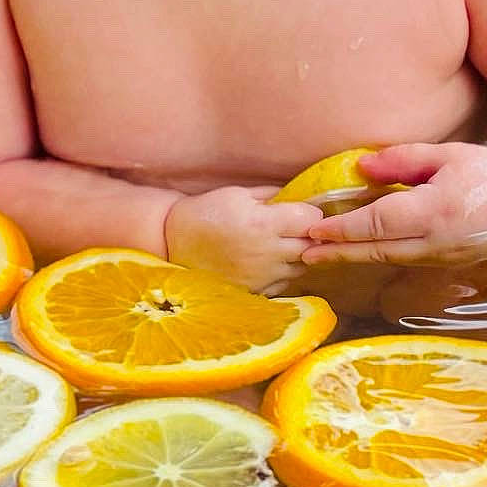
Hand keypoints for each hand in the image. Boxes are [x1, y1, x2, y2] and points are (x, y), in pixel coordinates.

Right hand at [165, 185, 323, 293]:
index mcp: (263, 223)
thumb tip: (299, 196)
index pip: (311, 220)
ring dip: (300, 255)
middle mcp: (267, 252)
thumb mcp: (238, 194)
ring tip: (284, 244)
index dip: (312, 213)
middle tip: (298, 228)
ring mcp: (262, 276)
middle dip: (310, 235)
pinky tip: (270, 261)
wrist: (174, 243)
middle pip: (311, 246)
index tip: (304, 211)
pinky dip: (285, 272)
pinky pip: (285, 283)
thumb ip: (271, 195)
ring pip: (302, 267)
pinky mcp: (255, 291)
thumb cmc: (206, 212)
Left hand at [301, 143, 486, 266]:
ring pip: (387, 260)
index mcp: (435, 211)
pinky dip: (375, 259)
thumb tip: (361, 169)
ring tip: (319, 257)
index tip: (315, 228)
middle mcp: (436, 241)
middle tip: (302, 253)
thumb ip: (403, 160)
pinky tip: (356, 255)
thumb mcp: (446, 155)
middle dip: (337, 252)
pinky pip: (403, 263)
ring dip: (352, 259)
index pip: (378, 223)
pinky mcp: (446, 265)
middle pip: (376, 250)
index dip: (344, 228)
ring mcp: (442, 258)